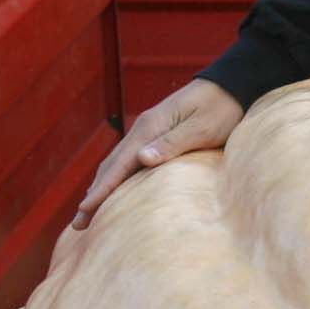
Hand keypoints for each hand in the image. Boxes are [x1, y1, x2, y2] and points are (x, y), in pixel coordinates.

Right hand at [73, 79, 244, 229]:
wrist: (231, 85)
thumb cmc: (221, 108)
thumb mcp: (202, 127)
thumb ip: (173, 143)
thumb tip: (141, 159)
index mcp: (151, 128)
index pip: (119, 164)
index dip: (102, 189)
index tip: (85, 210)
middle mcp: (144, 129)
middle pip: (111, 166)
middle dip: (93, 194)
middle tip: (78, 224)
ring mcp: (149, 131)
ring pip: (117, 164)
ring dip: (101, 187)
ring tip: (88, 212)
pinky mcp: (157, 135)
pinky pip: (129, 161)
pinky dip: (116, 178)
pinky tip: (114, 189)